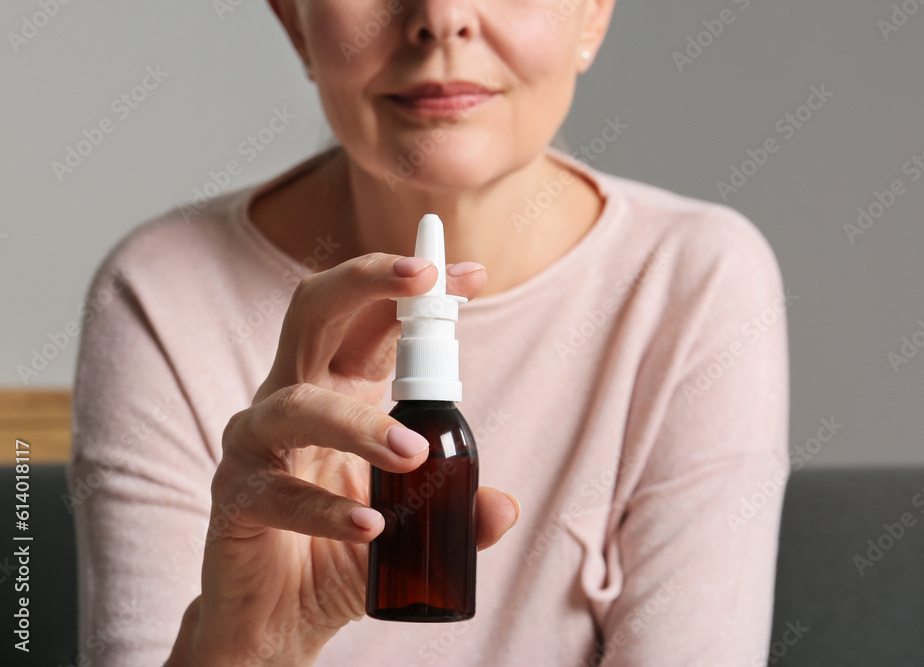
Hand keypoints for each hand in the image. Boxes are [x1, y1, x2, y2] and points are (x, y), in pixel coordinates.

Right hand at [170, 254, 518, 665]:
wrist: (281, 620)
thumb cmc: (342, 553)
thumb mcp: (412, 524)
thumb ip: (455, 506)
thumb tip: (504, 506)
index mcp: (339, 390)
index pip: (375, 323)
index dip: (418, 292)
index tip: (470, 275)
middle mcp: (294, 400)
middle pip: (315, 314)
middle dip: (367, 283)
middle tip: (425, 281)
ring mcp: (257, 445)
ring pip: (295, 403)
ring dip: (358, 422)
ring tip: (412, 453)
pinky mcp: (236, 498)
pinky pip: (277, 492)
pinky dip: (325, 508)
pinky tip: (369, 527)